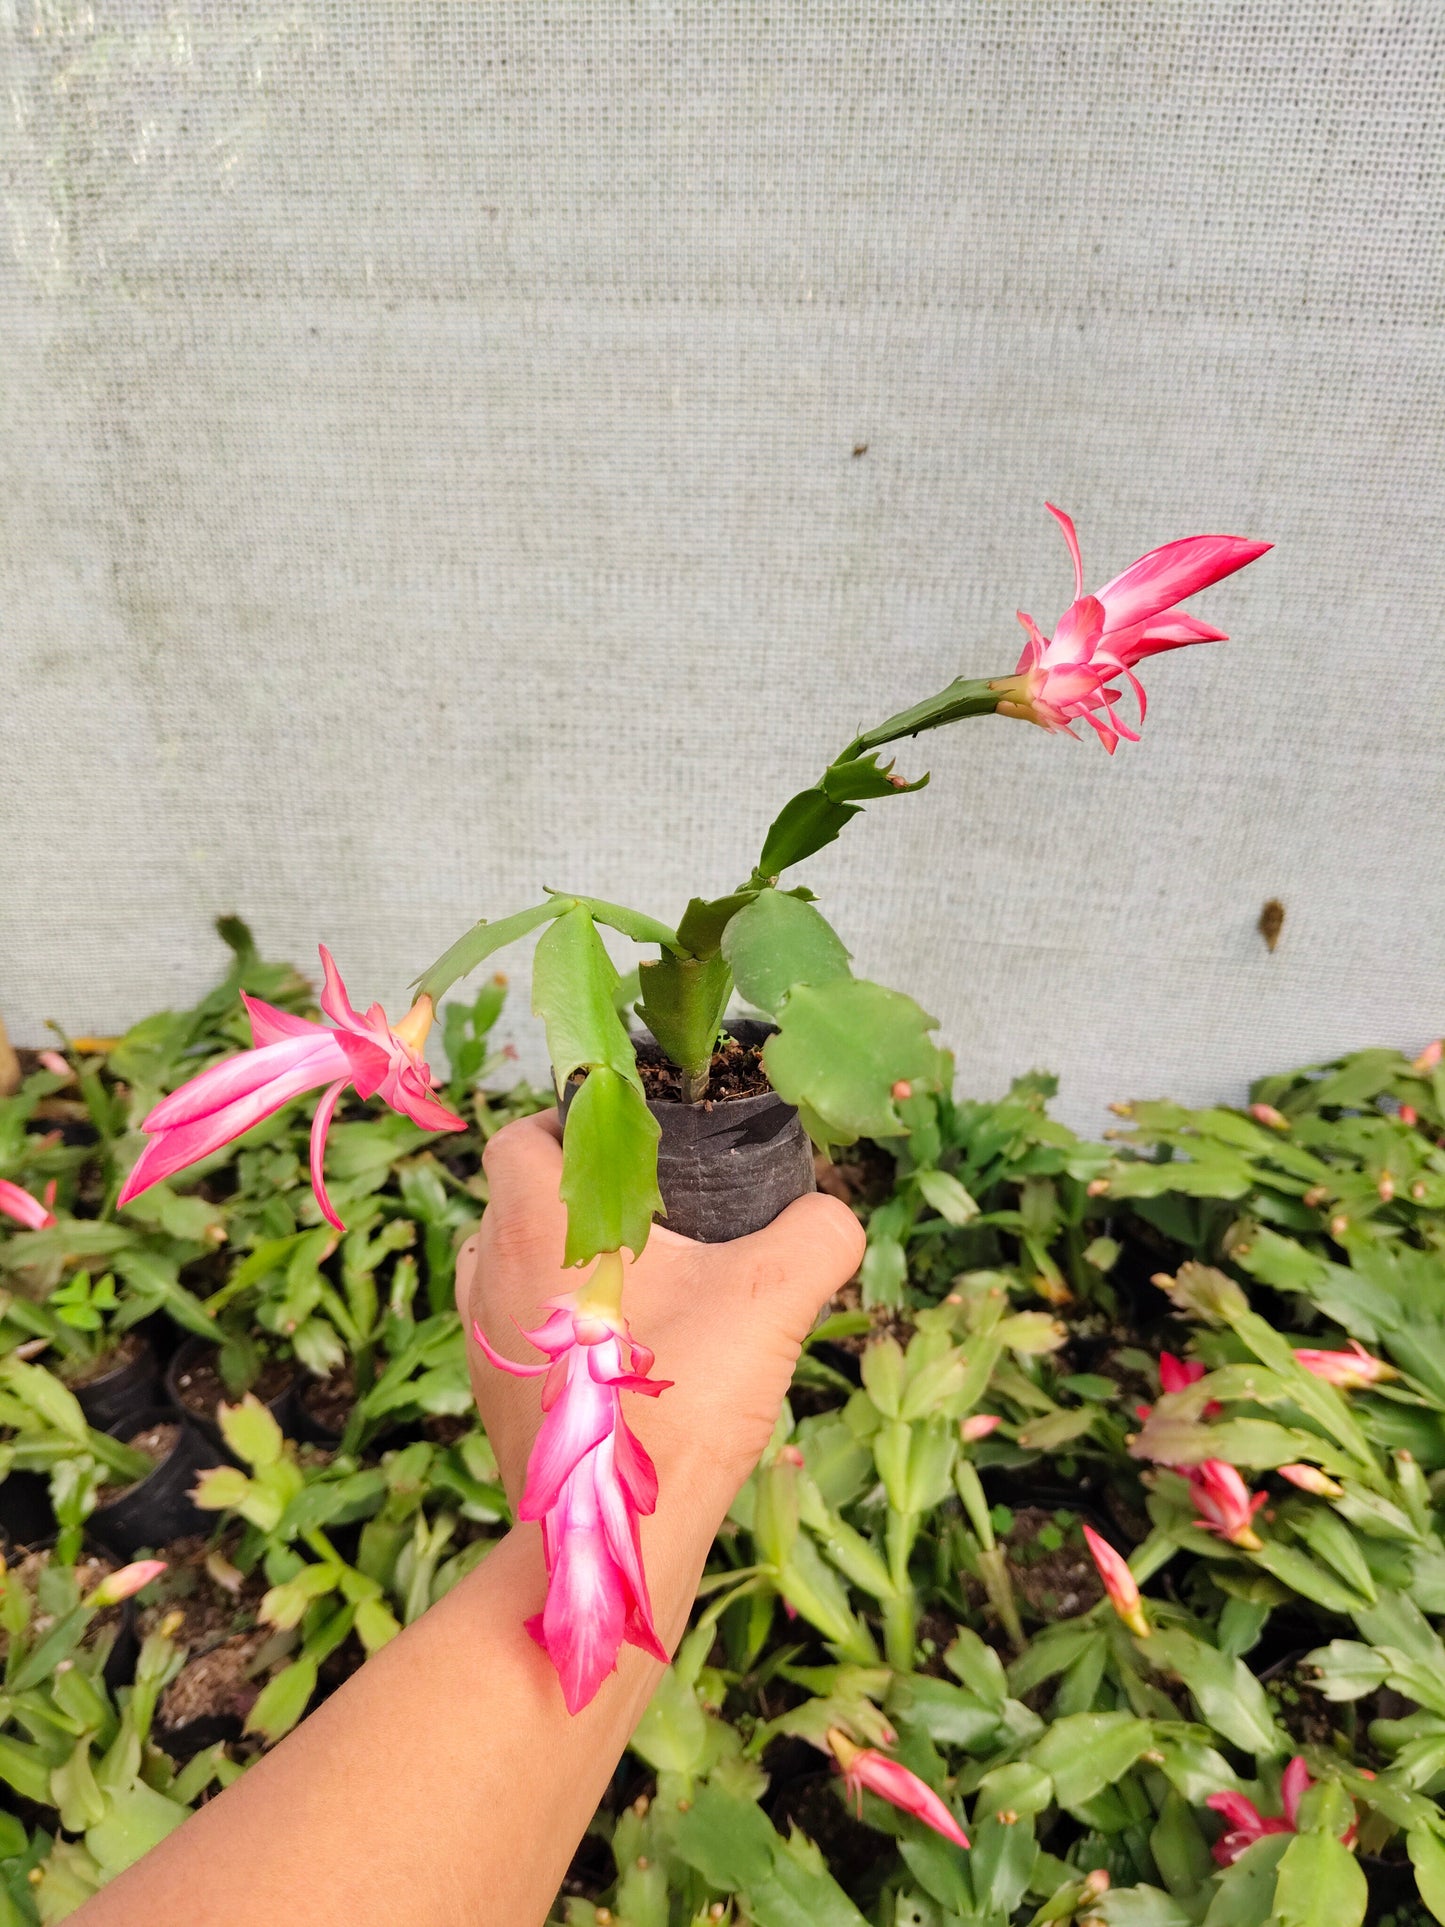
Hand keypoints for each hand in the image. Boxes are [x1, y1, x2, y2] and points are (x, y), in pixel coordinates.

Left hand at [455, 1111, 865, 1533]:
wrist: (617, 1536)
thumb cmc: (681, 1401)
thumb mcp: (772, 1298)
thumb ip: (817, 1236)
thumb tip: (833, 1215)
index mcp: (538, 1222)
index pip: (521, 1136)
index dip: (568, 1122)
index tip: (626, 1140)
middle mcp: (492, 1270)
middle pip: (517, 1197)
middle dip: (580, 1194)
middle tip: (652, 1207)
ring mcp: (485, 1337)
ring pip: (510, 1264)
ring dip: (562, 1257)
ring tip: (638, 1277)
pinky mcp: (492, 1396)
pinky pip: (516, 1328)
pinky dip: (556, 1322)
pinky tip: (624, 1348)